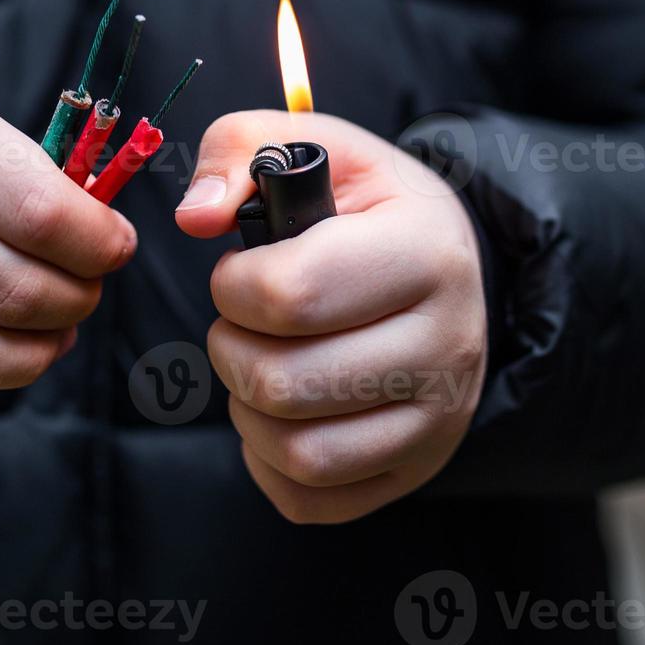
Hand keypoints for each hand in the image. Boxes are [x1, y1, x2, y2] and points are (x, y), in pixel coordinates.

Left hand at [175, 110, 485, 522]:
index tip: (241, 271)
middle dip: (230, 347)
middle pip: (285, 383)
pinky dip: (267, 462)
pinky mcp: (418, 466)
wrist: (446, 263)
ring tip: (259, 360)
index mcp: (426, 251)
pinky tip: (277, 411)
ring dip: (246, 406)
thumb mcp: (317, 146)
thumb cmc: (365, 206)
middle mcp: (449, 343)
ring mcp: (440, 417)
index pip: (294, 296)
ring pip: (298, 451)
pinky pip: (312, 498)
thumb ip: (239, 150)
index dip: (234, 286)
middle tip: (242, 320)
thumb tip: (195, 217)